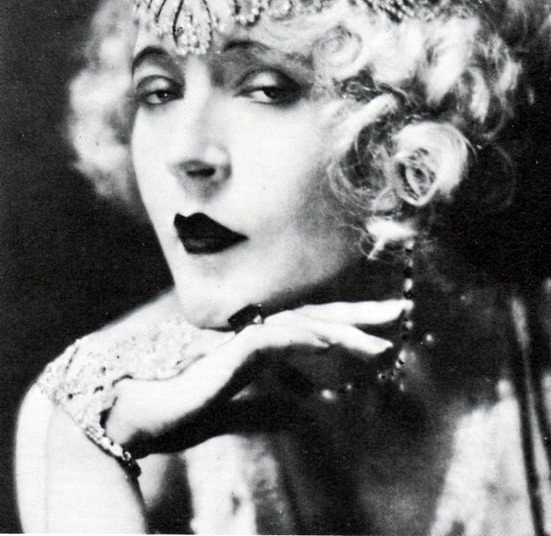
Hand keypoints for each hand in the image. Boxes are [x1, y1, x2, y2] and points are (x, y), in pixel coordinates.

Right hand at [105, 298, 410, 456]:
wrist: (131, 414)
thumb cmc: (173, 411)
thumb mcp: (231, 417)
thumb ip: (263, 413)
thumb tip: (303, 414)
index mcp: (256, 348)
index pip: (310, 332)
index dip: (347, 329)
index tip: (383, 335)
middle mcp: (253, 335)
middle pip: (315, 317)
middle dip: (358, 315)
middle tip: (400, 310)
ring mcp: (241, 339)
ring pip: (303, 325)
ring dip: (344, 332)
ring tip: (382, 344)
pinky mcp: (229, 351)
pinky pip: (277, 339)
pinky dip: (307, 340)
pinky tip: (334, 345)